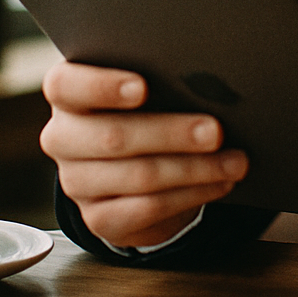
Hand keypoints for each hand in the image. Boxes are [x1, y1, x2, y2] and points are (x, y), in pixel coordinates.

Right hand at [40, 61, 248, 247]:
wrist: (137, 166)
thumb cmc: (147, 107)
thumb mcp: (148, 86)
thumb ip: (161, 78)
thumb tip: (208, 81)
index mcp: (66, 93)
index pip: (66, 85)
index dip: (103, 86)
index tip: (142, 87)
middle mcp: (62, 138)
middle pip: (113, 135)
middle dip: (171, 133)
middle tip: (216, 131)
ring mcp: (77, 182)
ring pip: (138, 176)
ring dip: (195, 169)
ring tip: (235, 161)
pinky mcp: (98, 218)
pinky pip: (148, 208)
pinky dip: (192, 194)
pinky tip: (220, 183)